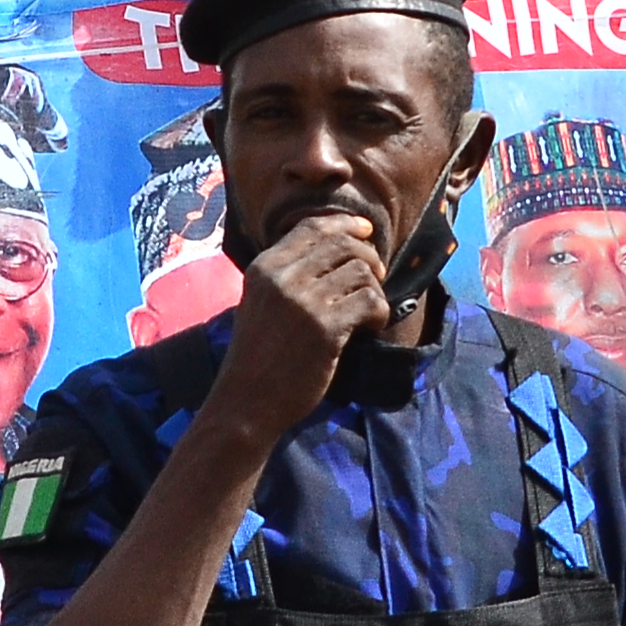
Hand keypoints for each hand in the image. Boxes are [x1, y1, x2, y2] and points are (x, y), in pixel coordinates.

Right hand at [207, 214, 392, 442]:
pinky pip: (370, 302)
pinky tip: (370, 326)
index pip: (312, 226)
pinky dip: (379, 312)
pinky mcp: (326, 330)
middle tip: (376, 276)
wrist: (247, 401)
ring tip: (369, 309)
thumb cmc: (256, 356)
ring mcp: (304, 302)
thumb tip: (331, 249)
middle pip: (342, 243)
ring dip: (375, 288)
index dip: (345, 223)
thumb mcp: (258, 302)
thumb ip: (284, 275)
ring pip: (361, 270)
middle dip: (369, 255)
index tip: (366, 231)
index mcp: (264, 267)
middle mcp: (282, 277)